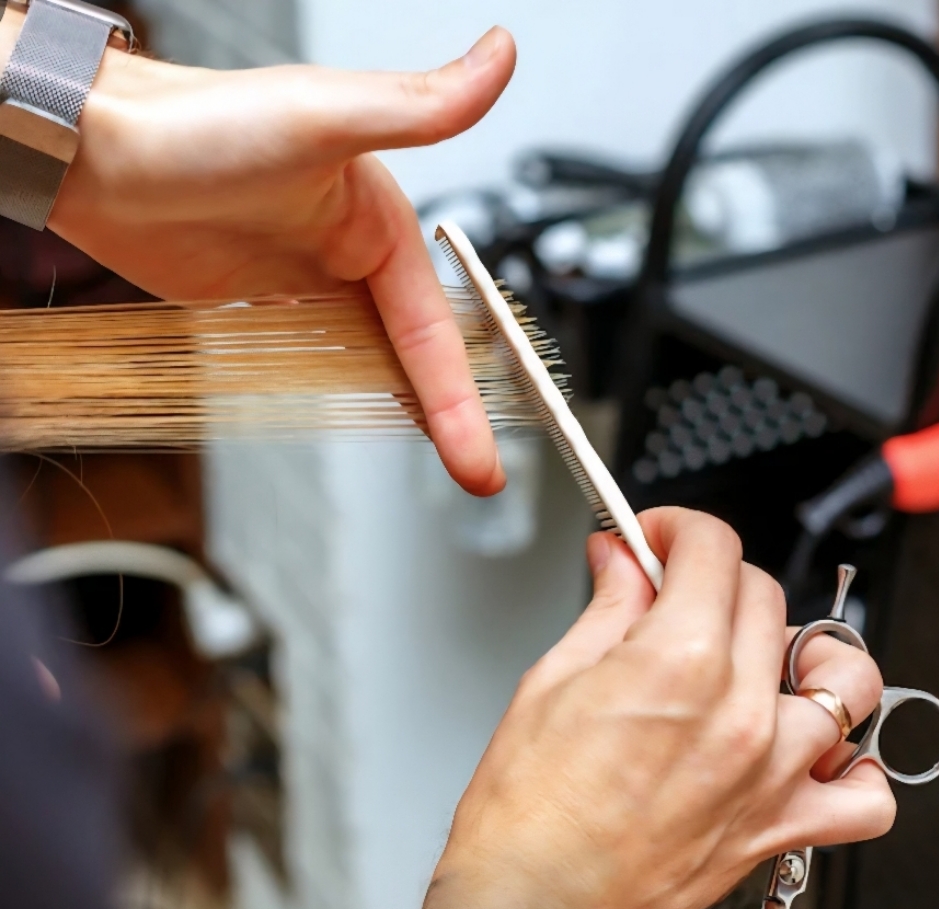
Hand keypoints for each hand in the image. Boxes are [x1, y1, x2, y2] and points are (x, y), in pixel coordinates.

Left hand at [28, 15, 515, 494]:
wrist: (96, 154)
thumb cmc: (197, 125)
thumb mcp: (321, 117)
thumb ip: (417, 106)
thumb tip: (497, 60)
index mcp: (380, 220)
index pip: (434, 328)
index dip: (460, 397)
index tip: (482, 455)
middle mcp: (353, 253)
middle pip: (415, 352)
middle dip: (452, 414)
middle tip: (476, 473)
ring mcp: (310, 282)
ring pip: (374, 359)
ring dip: (406, 409)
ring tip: (442, 462)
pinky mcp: (268, 302)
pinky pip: (322, 357)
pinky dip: (349, 390)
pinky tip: (363, 416)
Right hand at [392, 508, 894, 908]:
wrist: (535, 900)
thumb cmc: (530, 805)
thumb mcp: (553, 676)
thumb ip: (608, 606)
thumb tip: (623, 559)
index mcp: (678, 660)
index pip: (714, 547)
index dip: (678, 526)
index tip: (656, 538)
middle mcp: (738, 710)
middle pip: (766, 595)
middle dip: (715, 576)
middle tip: (673, 594)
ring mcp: (769, 771)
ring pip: (841, 679)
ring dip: (803, 652)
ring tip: (759, 658)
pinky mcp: (779, 827)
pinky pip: (865, 796)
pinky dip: (854, 766)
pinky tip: (812, 749)